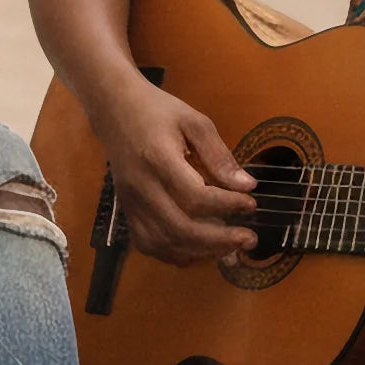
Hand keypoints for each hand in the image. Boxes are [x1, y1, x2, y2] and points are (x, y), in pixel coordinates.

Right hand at [97, 76, 257, 264]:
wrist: (114, 110)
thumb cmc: (158, 111)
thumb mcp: (194, 122)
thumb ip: (219, 155)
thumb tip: (247, 186)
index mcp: (159, 159)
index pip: (195, 196)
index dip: (227, 205)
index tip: (250, 202)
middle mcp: (141, 187)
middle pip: (180, 228)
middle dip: (219, 240)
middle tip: (249, 238)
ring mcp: (131, 203)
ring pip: (164, 243)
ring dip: (200, 251)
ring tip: (229, 247)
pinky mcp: (127, 211)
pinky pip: (149, 245)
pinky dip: (175, 254)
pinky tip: (198, 249)